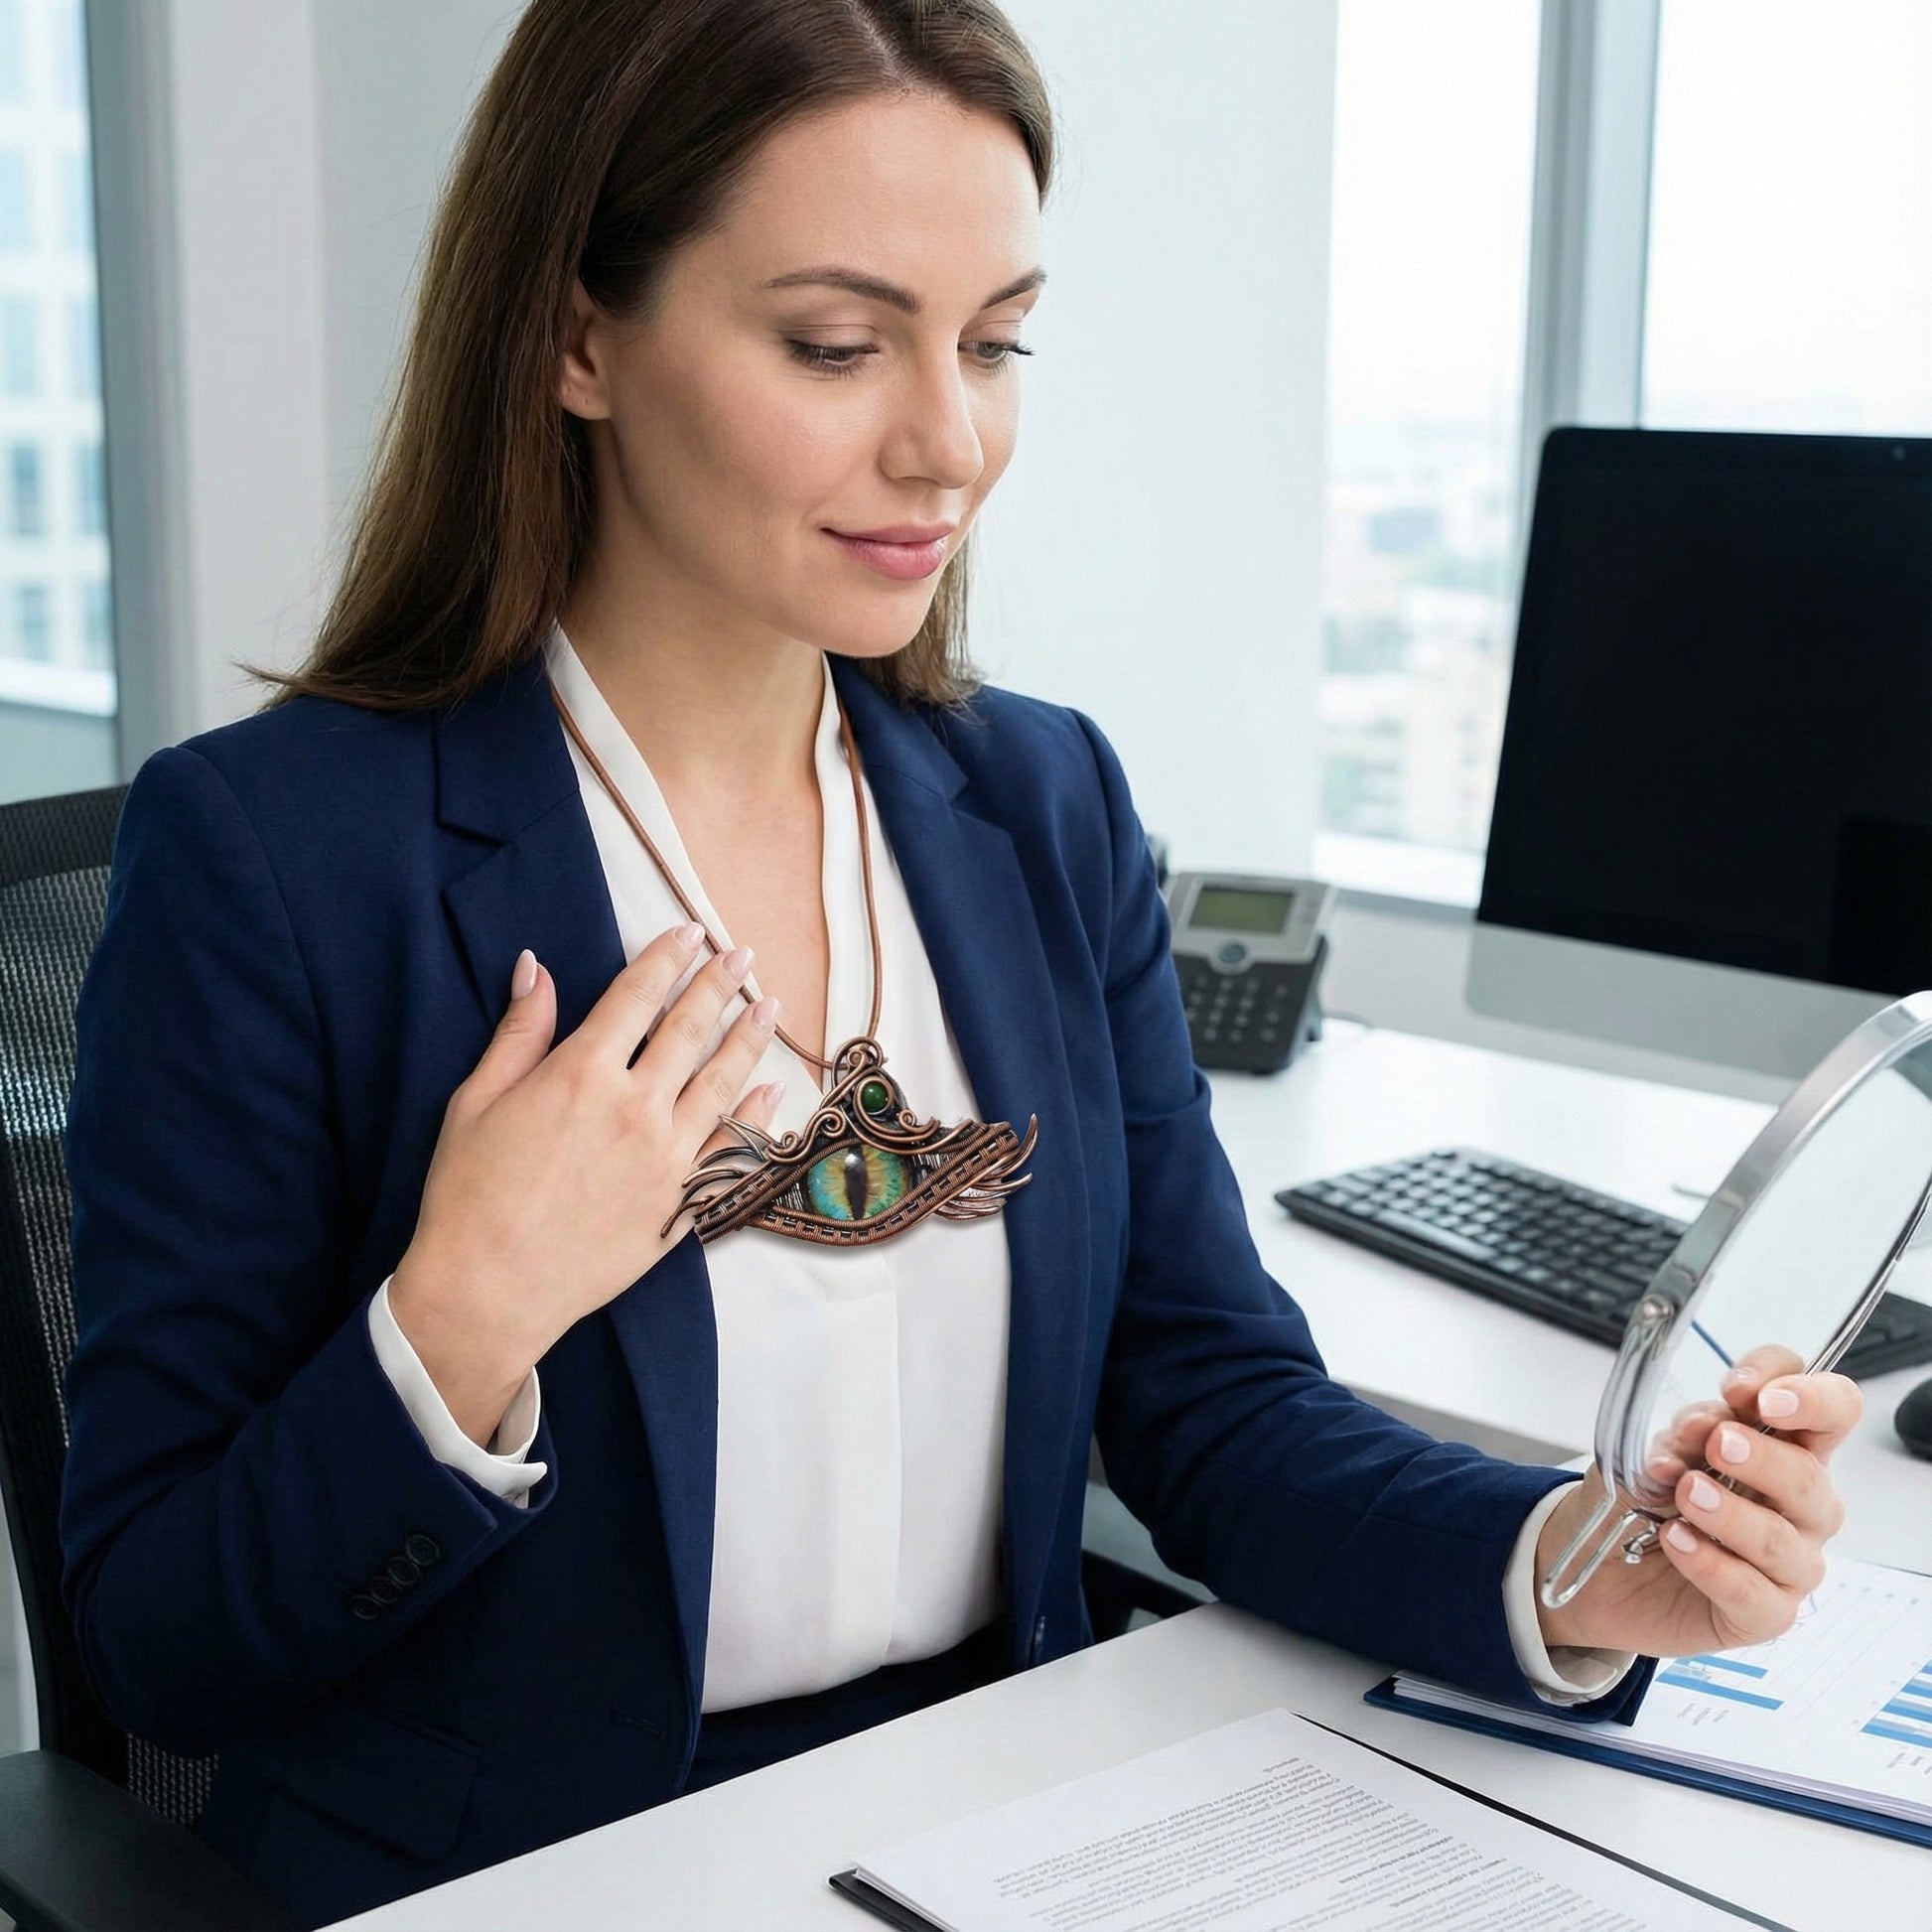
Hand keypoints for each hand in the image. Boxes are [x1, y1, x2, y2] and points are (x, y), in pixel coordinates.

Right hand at [389, 922, 785, 1443]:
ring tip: (769, 1007)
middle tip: (741, 955)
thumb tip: (538, 968)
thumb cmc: (469, 1196)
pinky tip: (770, 1092)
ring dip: (747, 1040)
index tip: (689, 933)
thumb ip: (519, 1032)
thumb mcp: (477, 1101)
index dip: (666, 958)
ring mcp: (667, 1158)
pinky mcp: (680, 1204)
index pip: (638, 996)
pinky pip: (731, 1151)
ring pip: (722, 1083)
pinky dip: (755, 1117)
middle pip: (690, 1030)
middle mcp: (636, 1108)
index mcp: (582, 1073)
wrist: (488, 1291)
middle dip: (718, 985)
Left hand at [1535, 1346, 1862, 1659]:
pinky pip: (1754, 1595)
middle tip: (1719, 1444)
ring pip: (1782, 1541)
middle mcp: (1801, 1506)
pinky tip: (1677, 1541)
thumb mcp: (1658, 1447)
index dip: (1805, 1393)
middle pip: (1811, 1478)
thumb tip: (1709, 1424)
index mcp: (1787, 1448)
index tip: (1748, 1392)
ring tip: (1685, 1494)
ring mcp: (1790, 1564)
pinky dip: (1711, 1565)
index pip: (1830, 1408)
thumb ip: (1689, 1433)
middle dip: (1764, 1456)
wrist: (1606, 1564)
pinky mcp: (1766, 1614)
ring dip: (1731, 1512)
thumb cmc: (1648, 1496)